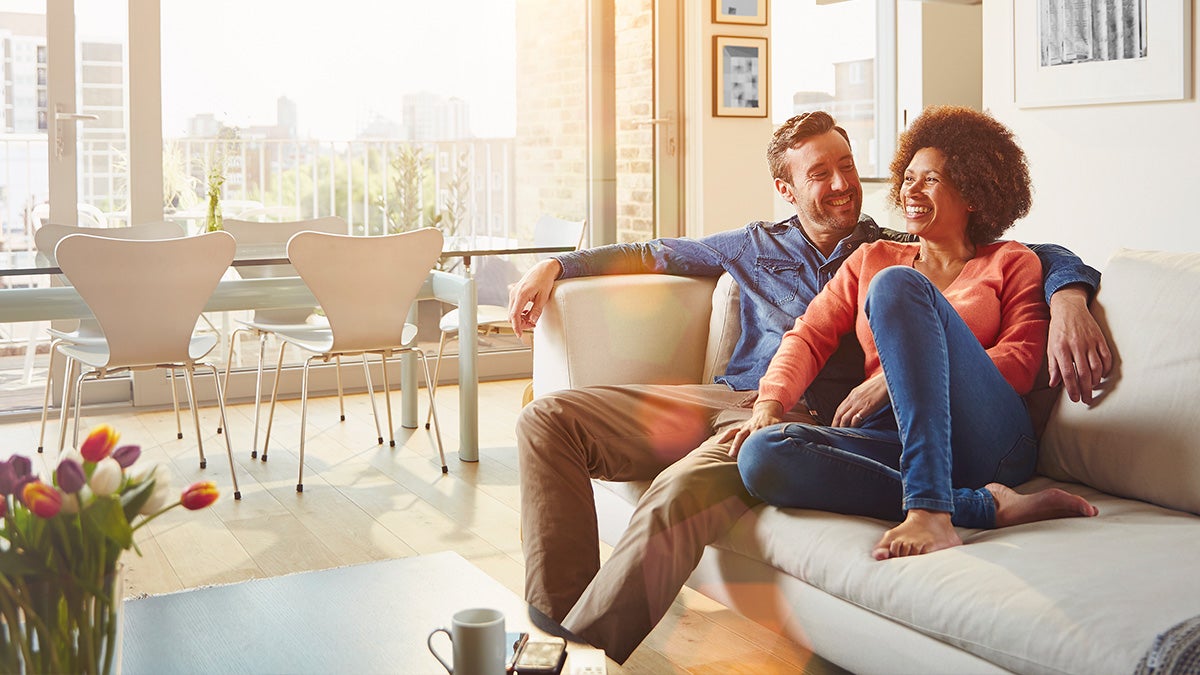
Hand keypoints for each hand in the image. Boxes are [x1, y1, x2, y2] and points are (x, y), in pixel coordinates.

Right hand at [507, 259, 562, 337]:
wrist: (543, 269)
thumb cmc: (544, 280)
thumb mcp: (543, 297)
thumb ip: (537, 310)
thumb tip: (532, 321)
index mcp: (521, 294)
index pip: (515, 315)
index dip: (516, 327)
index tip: (520, 335)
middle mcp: (514, 294)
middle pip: (512, 315)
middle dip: (521, 323)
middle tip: (533, 324)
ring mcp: (513, 293)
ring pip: (512, 312)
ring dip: (521, 318)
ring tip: (532, 318)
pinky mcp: (514, 293)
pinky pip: (514, 306)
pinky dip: (519, 313)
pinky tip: (528, 312)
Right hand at [721, 400, 783, 457]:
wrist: (767, 411)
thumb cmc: (774, 422)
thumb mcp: (780, 425)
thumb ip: (782, 432)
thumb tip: (790, 440)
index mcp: (765, 428)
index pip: (763, 437)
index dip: (762, 444)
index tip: (763, 455)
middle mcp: (754, 428)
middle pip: (750, 437)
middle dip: (748, 446)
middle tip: (746, 457)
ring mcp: (746, 427)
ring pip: (739, 435)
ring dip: (735, 444)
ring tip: (730, 455)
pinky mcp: (741, 427)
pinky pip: (731, 431)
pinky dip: (724, 436)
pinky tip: (717, 443)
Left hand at [832, 373, 888, 426]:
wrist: (889, 379)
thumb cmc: (881, 384)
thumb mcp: (867, 389)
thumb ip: (861, 396)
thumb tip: (860, 403)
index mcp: (853, 393)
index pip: (840, 407)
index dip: (836, 417)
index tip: (835, 423)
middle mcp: (854, 398)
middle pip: (839, 413)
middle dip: (835, 423)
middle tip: (834, 430)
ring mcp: (860, 403)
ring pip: (845, 417)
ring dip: (842, 426)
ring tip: (841, 433)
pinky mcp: (867, 407)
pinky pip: (856, 419)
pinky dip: (853, 425)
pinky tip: (853, 430)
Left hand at [1047, 285, 1112, 404]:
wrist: (1069, 308)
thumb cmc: (1057, 330)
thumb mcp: (1050, 347)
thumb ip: (1053, 366)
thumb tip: (1054, 384)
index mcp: (1061, 348)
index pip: (1068, 374)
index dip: (1072, 389)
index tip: (1075, 399)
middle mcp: (1076, 346)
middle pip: (1084, 373)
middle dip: (1086, 390)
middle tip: (1087, 400)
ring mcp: (1090, 342)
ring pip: (1097, 367)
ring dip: (1096, 381)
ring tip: (1092, 388)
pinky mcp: (1100, 338)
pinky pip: (1106, 357)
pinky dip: (1106, 369)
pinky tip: (1102, 375)